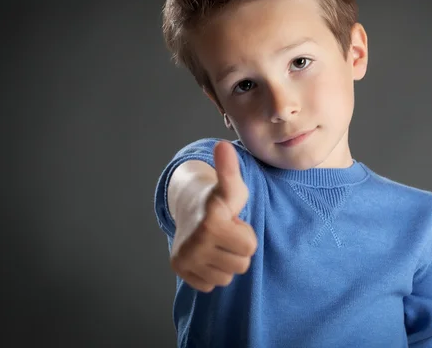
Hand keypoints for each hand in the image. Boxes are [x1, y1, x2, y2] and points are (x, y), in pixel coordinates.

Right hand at [170, 141, 256, 292]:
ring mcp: (186, 258)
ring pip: (226, 277)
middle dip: (237, 249)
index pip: (250, 247)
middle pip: (241, 266)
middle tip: (226, 233)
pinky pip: (210, 285)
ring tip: (217, 243)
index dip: (246, 233)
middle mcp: (196, 243)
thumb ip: (230, 169)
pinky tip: (207, 254)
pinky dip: (211, 272)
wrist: (190, 208)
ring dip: (225, 261)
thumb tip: (223, 145)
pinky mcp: (180, 270)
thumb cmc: (218, 200)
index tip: (233, 222)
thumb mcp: (231, 186)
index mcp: (212, 222)